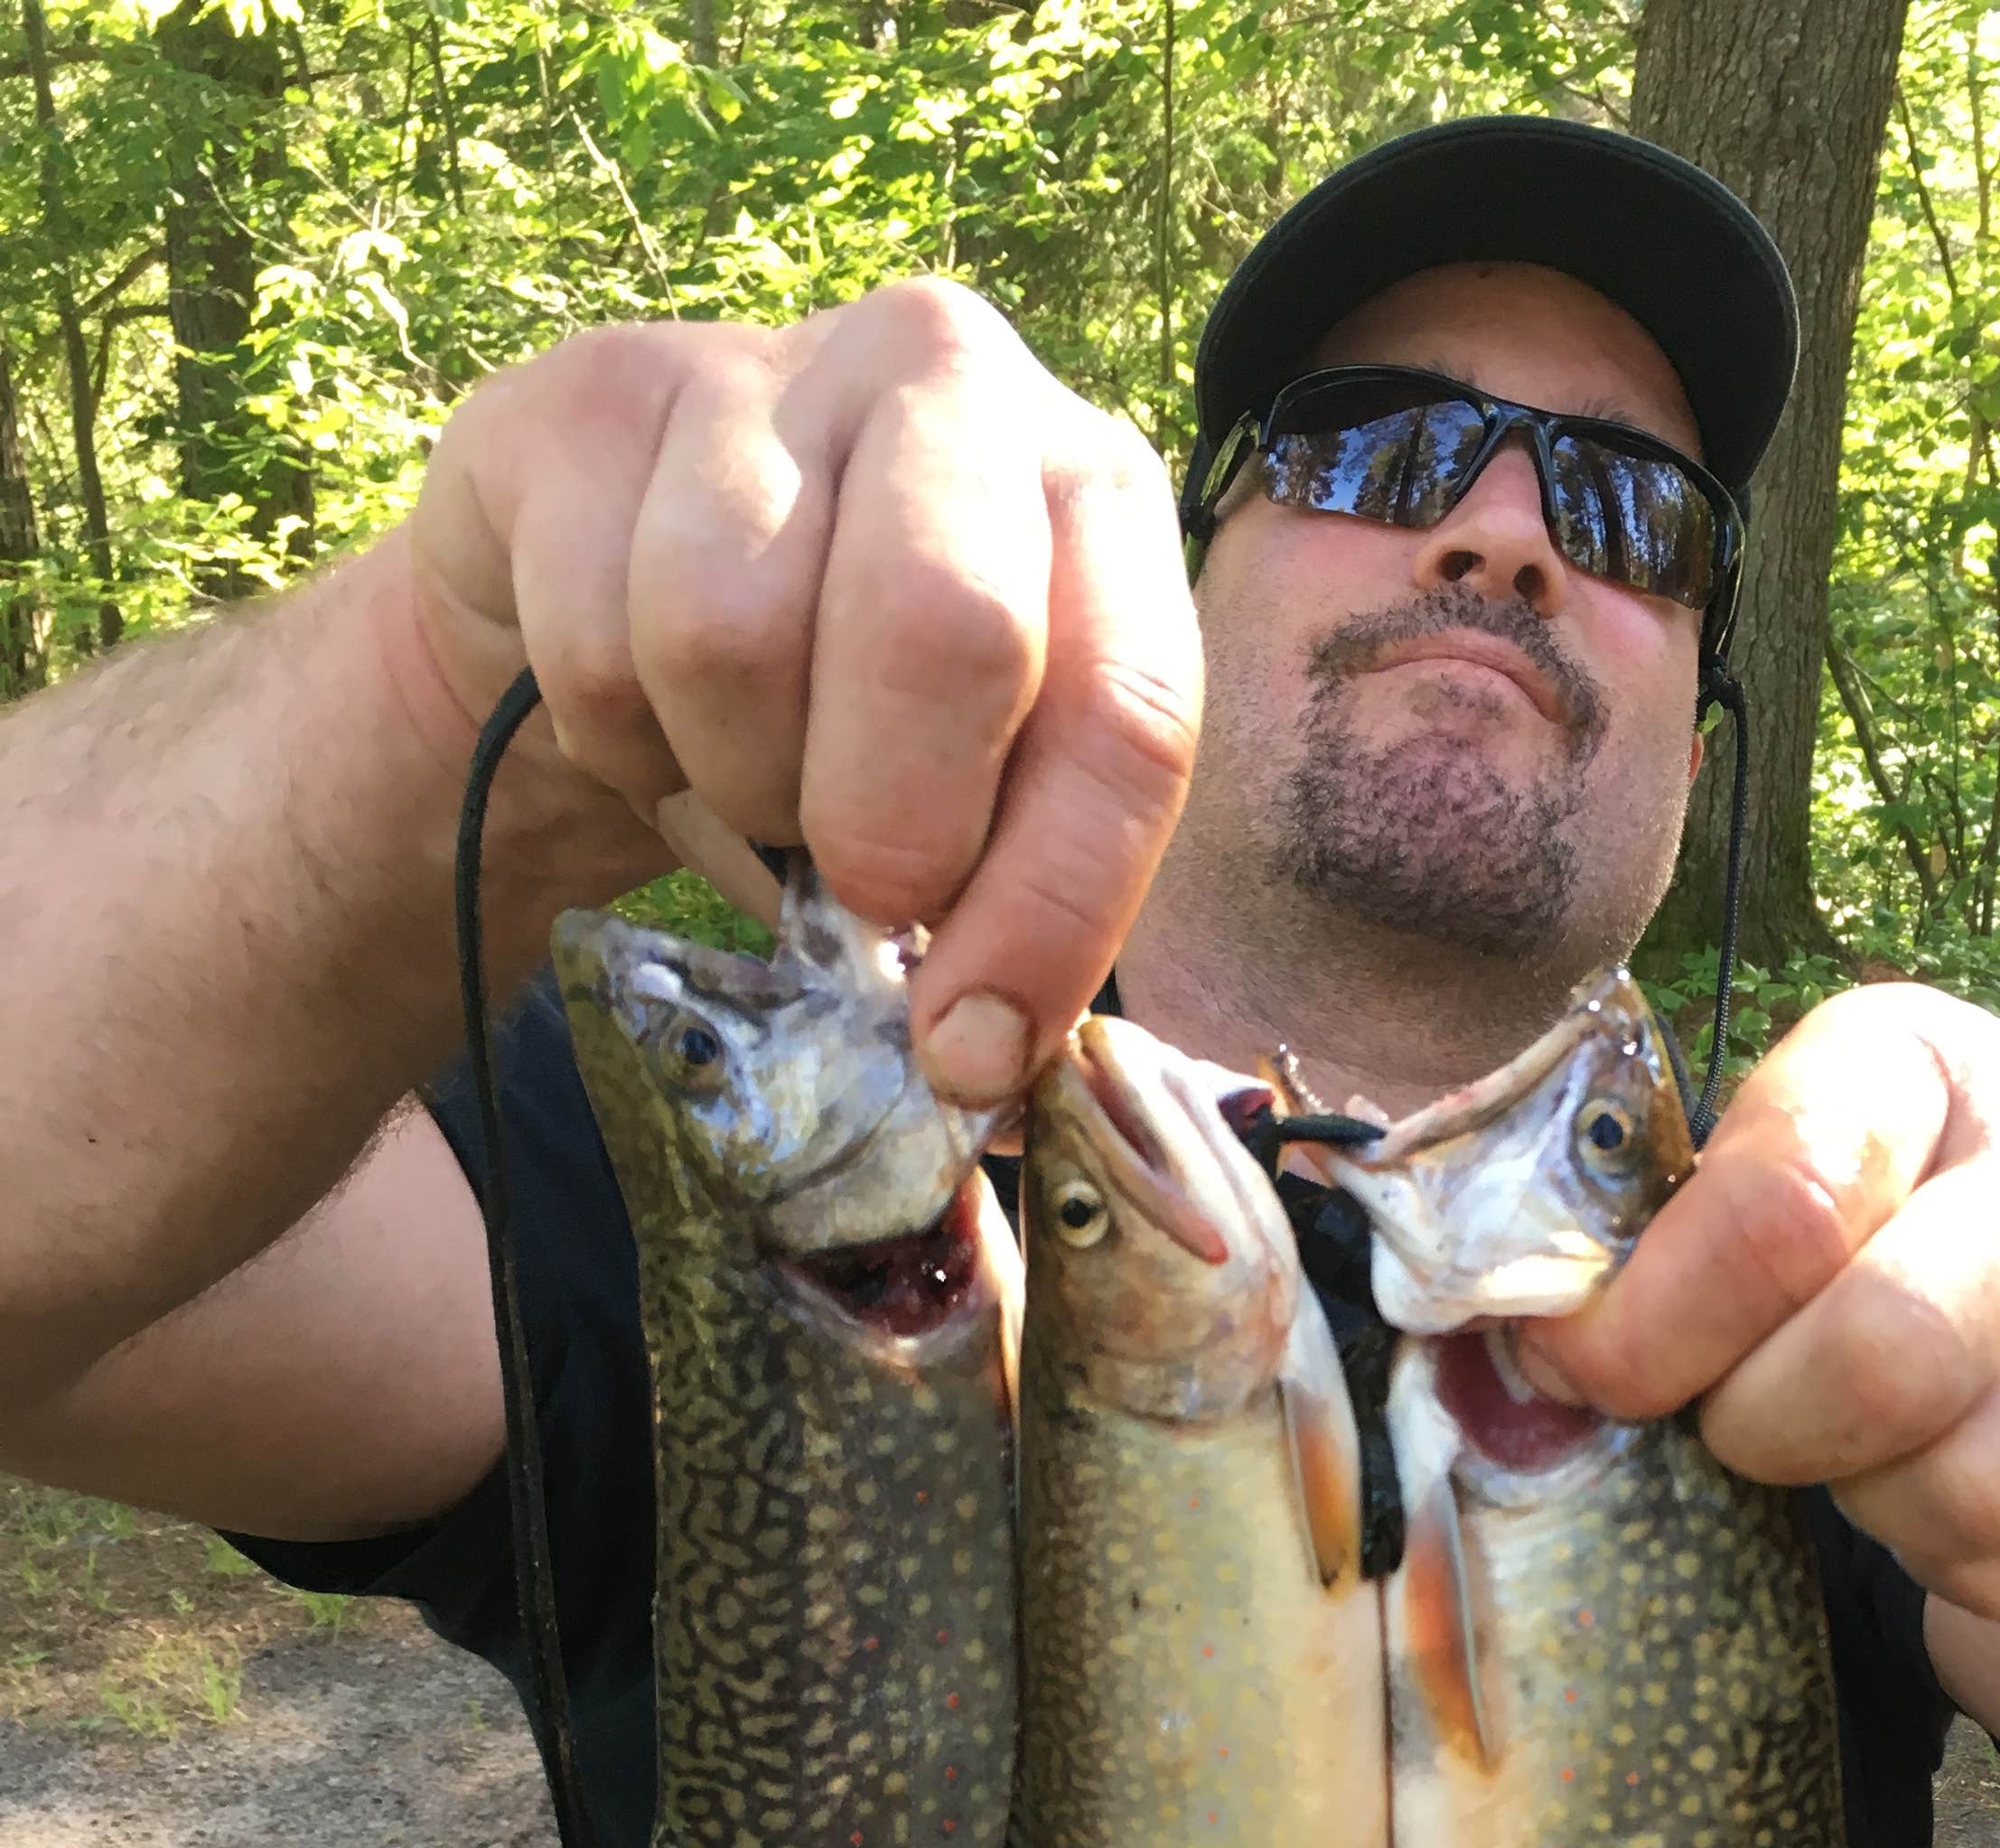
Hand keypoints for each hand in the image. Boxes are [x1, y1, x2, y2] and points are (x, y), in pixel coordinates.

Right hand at [408, 281, 1201, 1104]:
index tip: (969, 1044)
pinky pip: (595, 639)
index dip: (1053, 906)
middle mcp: (951, 377)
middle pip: (949, 627)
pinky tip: (649, 711)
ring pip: (732, 636)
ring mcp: (765, 366)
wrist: (617, 603)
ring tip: (750, 772)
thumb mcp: (973, 795)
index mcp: (1095, 495)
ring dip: (734, 780)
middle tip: (852, 888)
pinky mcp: (591, 394)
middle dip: (891, 823)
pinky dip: (619, 739)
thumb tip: (973, 1050)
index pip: (1129, 708)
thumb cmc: (842, 717)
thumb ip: (1011, 896)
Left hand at [1523, 984, 1999, 1620]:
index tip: (1580, 1370)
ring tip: (1849, 1455)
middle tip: (1736, 1422)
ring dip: (1868, 1506)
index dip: (1649, 1326)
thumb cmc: (1889, 1221)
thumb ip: (1656, 1238)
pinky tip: (1937, 1493)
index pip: (1775, 1209)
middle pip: (1885, 1357)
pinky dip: (1952, 1565)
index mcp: (1911, 1059)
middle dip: (1764, 1427)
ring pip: (1971, 1485)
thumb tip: (1507, 1358)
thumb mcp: (1780, 1167)